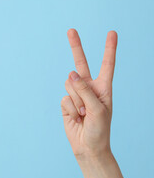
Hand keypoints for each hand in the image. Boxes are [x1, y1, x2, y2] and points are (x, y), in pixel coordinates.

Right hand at [61, 29, 117, 157]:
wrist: (88, 147)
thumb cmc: (99, 130)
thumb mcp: (98, 110)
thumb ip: (84, 90)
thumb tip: (70, 74)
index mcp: (103, 88)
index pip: (107, 64)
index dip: (109, 49)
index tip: (112, 32)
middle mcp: (89, 88)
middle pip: (81, 63)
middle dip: (76, 46)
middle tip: (71, 30)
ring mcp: (76, 95)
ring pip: (69, 85)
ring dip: (76, 101)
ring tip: (83, 114)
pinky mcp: (66, 103)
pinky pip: (64, 98)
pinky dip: (70, 109)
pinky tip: (76, 118)